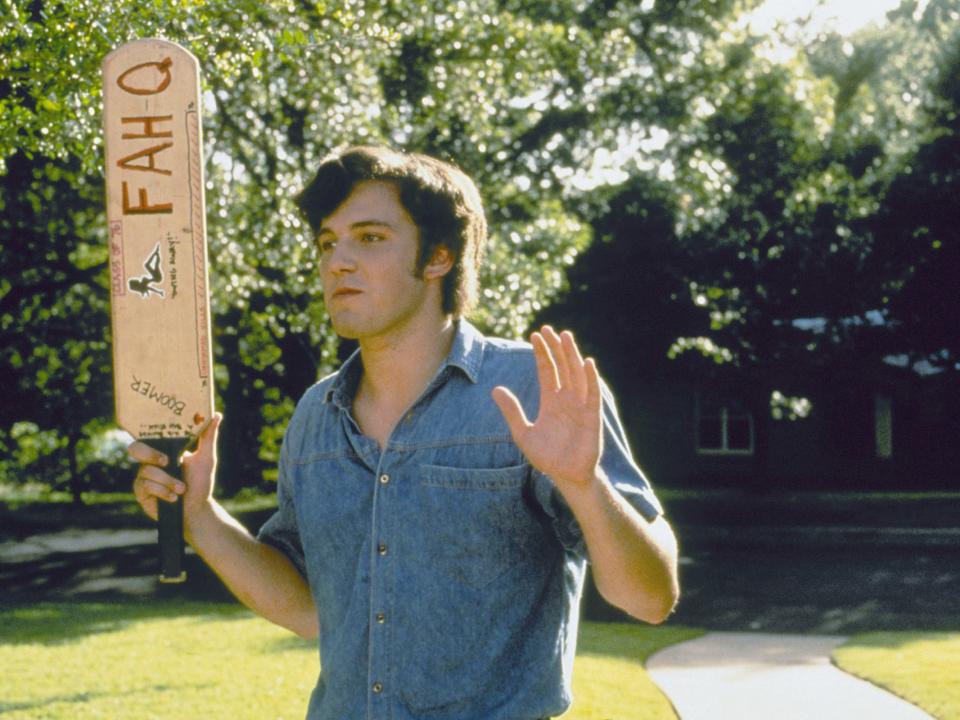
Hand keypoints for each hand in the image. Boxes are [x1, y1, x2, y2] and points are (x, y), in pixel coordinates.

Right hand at [130, 413, 221, 520]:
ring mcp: (144, 477)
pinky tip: (173, 498)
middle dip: (150, 454)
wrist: (196, 510)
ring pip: (146, 471)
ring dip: (167, 481)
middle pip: (135, 448)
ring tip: (181, 489)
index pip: (150, 436)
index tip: (164, 435)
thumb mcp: (206, 459)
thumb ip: (208, 437)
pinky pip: (145, 486)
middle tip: (167, 461)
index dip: (149, 432)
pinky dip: (162, 491)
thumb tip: (216, 414)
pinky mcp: (141, 492)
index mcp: (164, 450)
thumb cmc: (200, 483)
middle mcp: (150, 461)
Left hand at [492, 326, 601, 492]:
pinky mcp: (592, 416)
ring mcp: (580, 406)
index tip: (534, 335)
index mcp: (551, 401)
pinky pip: (592, 394)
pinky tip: (587, 362)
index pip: (546, 370)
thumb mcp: (522, 433)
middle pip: (562, 367)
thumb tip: (495, 389)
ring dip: (572, 355)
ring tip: (565, 336)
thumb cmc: (547, 457)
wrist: (566, 476)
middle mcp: (566, 399)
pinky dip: (590, 378)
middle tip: (548, 328)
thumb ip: (512, 410)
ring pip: (577, 374)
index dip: (541, 353)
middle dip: (556, 347)